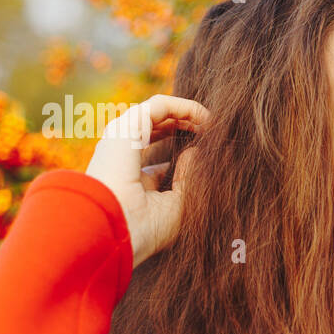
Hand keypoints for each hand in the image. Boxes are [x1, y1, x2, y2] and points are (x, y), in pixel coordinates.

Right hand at [85, 95, 208, 268]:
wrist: (117, 228)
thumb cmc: (145, 227)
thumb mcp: (177, 204)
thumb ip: (189, 177)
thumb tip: (198, 152)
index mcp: (129, 175)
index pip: (157, 152)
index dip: (185, 147)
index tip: (212, 149)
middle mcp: (123, 154)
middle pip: (159, 129)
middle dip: (189, 127)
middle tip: (216, 133)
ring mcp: (123, 138)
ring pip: (160, 114)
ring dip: (191, 115)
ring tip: (215, 125)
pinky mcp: (127, 125)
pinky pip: (160, 105)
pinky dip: (186, 107)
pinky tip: (207, 118)